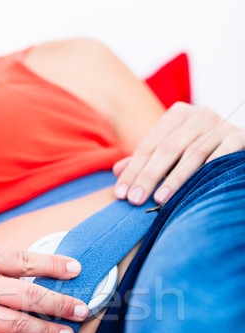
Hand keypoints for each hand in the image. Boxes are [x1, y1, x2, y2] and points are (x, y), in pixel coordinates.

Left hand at [113, 102, 244, 204]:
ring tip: (158, 200)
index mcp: (177, 115)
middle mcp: (198, 115)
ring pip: (192, 154)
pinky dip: (205, 173)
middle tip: (134, 200)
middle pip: (166, 149)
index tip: (120, 195)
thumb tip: (116, 170)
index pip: (148, 146)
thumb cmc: (199, 152)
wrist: (238, 145)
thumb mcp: (171, 152)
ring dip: (174, 179)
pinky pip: (220, 157)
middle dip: (148, 176)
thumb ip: (146, 160)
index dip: (132, 171)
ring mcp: (220, 125)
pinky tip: (192, 191)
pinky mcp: (238, 138)